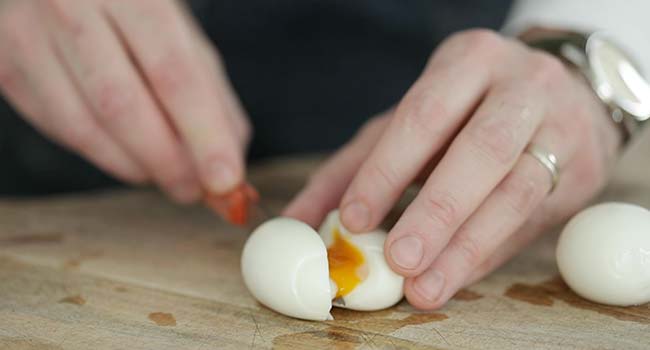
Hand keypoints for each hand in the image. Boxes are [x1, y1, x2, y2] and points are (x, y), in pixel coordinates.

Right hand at [0, 0, 249, 201]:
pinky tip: (127, 152)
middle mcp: (72, 6)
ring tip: (166, 175)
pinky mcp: (6, 66)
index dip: (203, 135)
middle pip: (122, 105)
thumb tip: (230, 162)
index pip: (174, 73)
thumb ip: (210, 96)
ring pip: (84, 128)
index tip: (226, 180)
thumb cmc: (134, 12)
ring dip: (135, 166)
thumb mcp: (183, 36)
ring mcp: (28, 35)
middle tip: (194, 190)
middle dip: (167, 162)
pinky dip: (103, 153)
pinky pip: (60, 130)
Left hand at [285, 29, 621, 308]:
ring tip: (425, 288)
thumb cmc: (468, 109)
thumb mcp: (411, 120)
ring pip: (516, 192)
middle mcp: (523, 86)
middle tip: (398, 259)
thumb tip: (298, 221)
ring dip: (466, 246)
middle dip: (437, 209)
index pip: (424, 115)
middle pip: (482, 149)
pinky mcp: (582, 172)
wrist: (565, 95)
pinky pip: (533, 220)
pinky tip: (455, 278)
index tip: (355, 219)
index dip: (387, 169)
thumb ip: (355, 166)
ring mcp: (561, 127)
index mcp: (470, 60)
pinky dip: (489, 254)